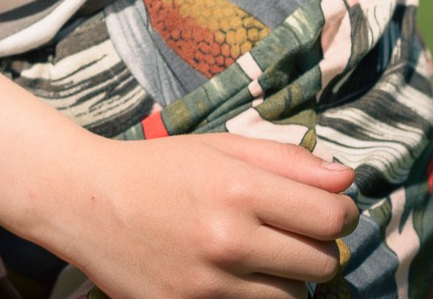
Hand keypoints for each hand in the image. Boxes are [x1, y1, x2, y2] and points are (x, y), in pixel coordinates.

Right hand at [41, 132, 359, 298]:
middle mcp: (228, 240)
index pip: (332, 216)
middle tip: (293, 231)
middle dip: (319, 245)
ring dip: (290, 277)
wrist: (85, 203)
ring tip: (261, 254)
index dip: (341, 212)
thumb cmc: (158, 169)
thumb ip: (286, 160)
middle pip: (323, 261)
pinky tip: (239, 276)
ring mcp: (209, 285)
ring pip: (295, 296)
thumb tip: (347, 180)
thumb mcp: (220, 147)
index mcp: (237, 189)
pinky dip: (258, 296)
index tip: (329, 208)